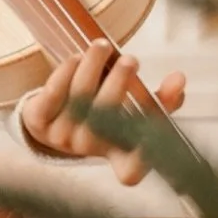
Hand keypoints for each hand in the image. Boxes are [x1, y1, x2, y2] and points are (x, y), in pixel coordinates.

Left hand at [21, 36, 186, 186]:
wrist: (55, 115)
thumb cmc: (107, 112)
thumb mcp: (136, 109)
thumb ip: (162, 99)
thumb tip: (179, 79)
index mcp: (116, 156)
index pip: (129, 171)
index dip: (141, 159)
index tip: (156, 132)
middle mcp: (87, 150)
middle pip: (103, 122)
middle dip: (118, 87)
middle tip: (131, 61)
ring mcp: (60, 137)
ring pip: (78, 100)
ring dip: (92, 69)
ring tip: (104, 46)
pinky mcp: (38, 121)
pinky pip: (53, 94)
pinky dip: (67, 72)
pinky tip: (78, 57)